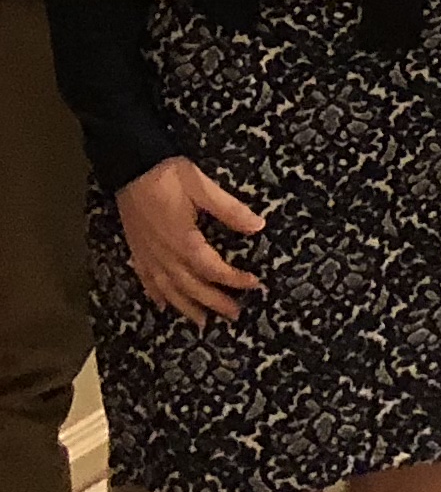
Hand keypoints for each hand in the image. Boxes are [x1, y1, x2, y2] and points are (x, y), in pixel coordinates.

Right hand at [116, 156, 263, 326]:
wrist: (131, 168)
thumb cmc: (169, 175)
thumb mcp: (203, 187)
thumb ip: (230, 209)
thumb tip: (258, 226)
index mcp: (183, 240)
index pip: (212, 268)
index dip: (233, 279)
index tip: (254, 285)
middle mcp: (164, 255)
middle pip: (191, 286)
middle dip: (214, 302)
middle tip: (234, 315)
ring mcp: (148, 256)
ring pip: (169, 290)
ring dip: (186, 307)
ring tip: (202, 323)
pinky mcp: (137, 251)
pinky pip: (147, 281)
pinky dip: (157, 296)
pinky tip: (163, 306)